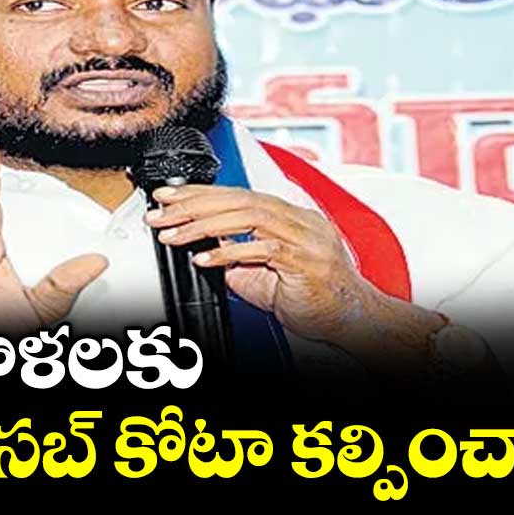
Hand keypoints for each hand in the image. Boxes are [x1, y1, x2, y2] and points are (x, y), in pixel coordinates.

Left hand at [145, 185, 445, 376]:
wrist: (353, 320)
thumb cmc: (314, 298)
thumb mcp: (264, 276)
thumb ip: (237, 260)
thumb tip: (205, 250)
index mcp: (290, 216)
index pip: (237, 196)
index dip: (199, 194)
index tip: (168, 198)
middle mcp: (298, 220)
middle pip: (238, 200)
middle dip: (193, 205)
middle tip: (160, 213)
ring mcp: (305, 238)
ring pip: (248, 216)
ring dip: (203, 225)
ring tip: (174, 234)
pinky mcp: (306, 261)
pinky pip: (263, 249)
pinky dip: (229, 253)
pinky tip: (205, 259)